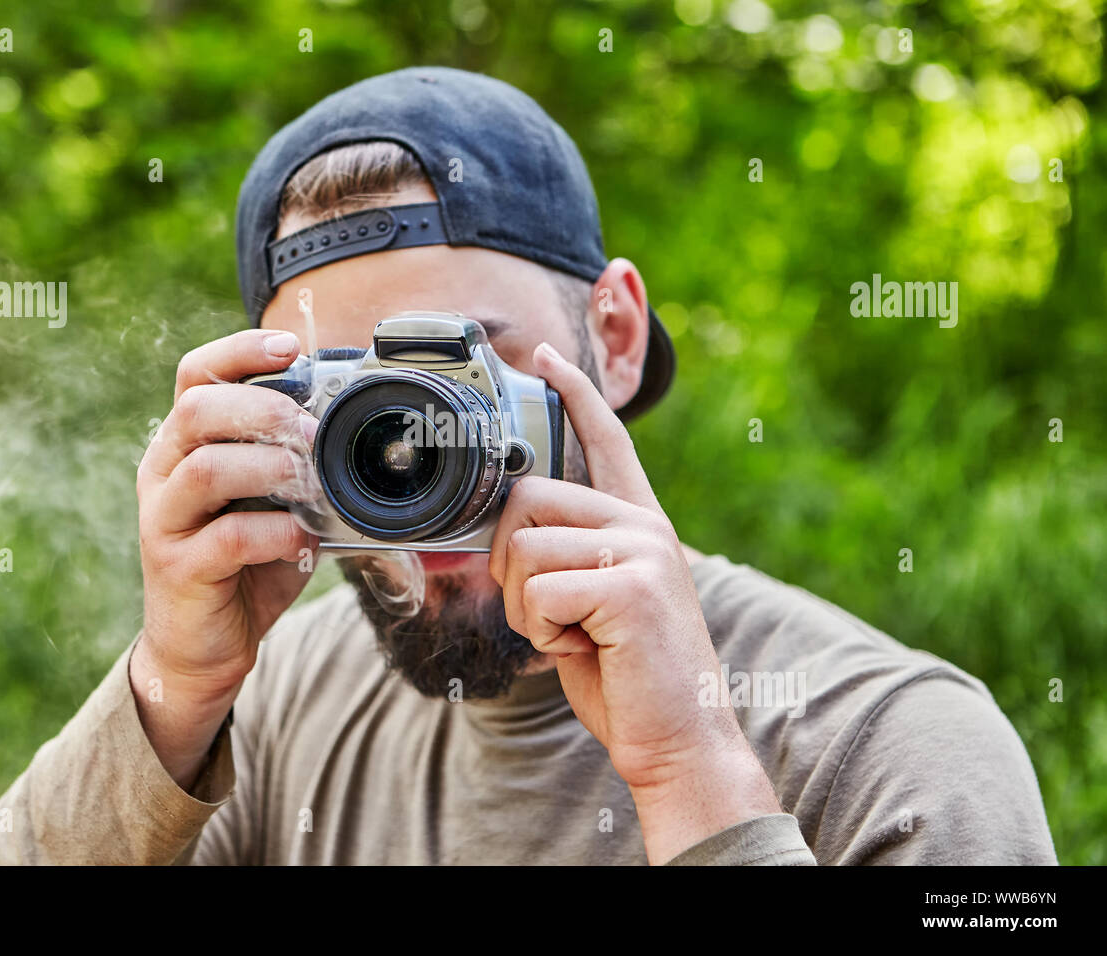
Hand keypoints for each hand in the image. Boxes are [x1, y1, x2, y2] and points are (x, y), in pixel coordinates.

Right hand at [132, 328, 318, 785]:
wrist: (201, 646)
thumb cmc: (244, 562)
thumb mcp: (272, 500)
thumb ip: (296, 462)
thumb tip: (357, 424)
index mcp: (184, 443)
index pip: (195, 373)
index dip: (240, 351)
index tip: (289, 347)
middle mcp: (164, 472)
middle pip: (197, 410)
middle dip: (265, 411)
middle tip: (312, 433)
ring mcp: (164, 520)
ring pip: (205, 468)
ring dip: (269, 468)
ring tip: (308, 483)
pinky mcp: (178, 568)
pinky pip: (225, 537)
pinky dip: (273, 532)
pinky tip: (301, 539)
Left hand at [488, 341, 782, 862]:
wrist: (679, 742)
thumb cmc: (626, 677)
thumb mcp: (586, 606)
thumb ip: (556, 562)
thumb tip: (491, 538)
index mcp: (639, 524)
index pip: (607, 441)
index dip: (574, 397)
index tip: (545, 360)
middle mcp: (645, 524)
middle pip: (527, 497)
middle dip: (508, 562)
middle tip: (546, 612)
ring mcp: (643, 549)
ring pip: (524, 548)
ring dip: (525, 608)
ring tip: (575, 636)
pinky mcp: (632, 585)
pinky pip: (538, 592)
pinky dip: (542, 632)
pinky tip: (586, 650)